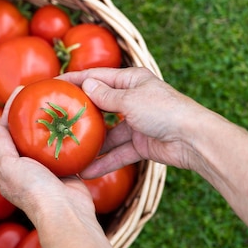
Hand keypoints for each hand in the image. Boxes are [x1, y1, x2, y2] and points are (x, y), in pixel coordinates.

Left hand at [0, 91, 96, 228]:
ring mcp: (46, 170)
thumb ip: (2, 147)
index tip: (20, 91)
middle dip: (30, 114)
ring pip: (45, 140)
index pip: (5, 133)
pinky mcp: (66, 171)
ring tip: (54, 102)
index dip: (10, 111)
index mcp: (7, 169)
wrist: (65, 213)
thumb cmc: (33, 191)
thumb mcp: (10, 167)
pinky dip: (66, 135)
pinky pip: (64, 149)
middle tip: (38, 93)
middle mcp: (25, 169)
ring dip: (48, 122)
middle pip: (25, 134)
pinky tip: (70, 120)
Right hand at [59, 67, 210, 177]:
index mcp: (132, 80)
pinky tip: (87, 170)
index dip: (74, 80)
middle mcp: (133, 99)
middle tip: (54, 119)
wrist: (194, 140)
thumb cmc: (165, 111)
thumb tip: (86, 84)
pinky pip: (118, 153)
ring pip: (107, 133)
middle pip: (100, 106)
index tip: (52, 84)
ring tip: (67, 149)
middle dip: (79, 114)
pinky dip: (105, 161)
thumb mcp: (130, 100)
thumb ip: (105, 96)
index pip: (97, 78)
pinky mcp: (141, 144)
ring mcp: (136, 123)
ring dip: (90, 144)